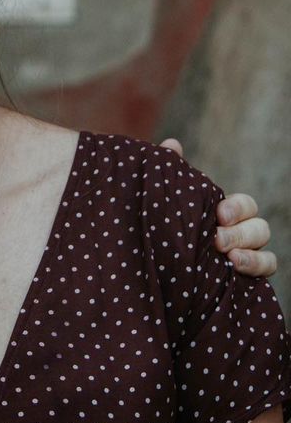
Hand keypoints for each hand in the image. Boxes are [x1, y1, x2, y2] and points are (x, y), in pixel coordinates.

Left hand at [159, 139, 275, 277]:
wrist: (156, 267)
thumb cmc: (164, 225)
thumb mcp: (165, 199)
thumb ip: (171, 173)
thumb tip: (172, 145)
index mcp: (224, 213)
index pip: (245, 205)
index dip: (237, 208)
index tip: (219, 214)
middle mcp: (240, 233)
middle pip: (259, 228)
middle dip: (240, 233)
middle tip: (217, 240)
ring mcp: (244, 255)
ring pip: (266, 250)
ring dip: (250, 253)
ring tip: (228, 257)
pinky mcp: (242, 277)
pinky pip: (265, 272)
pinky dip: (256, 268)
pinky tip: (234, 269)